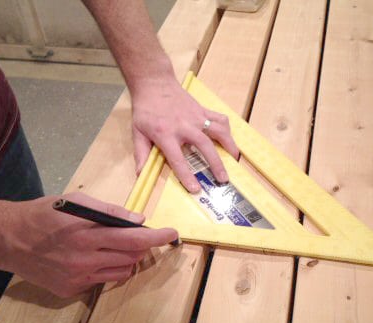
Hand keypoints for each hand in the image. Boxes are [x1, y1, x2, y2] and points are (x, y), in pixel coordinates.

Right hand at [0, 193, 177, 297]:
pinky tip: (90, 258)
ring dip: (127, 257)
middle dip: (142, 244)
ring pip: (123, 271)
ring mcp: (78, 279)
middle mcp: (85, 261)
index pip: (134, 238)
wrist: (8, 239)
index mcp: (87, 235)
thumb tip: (139, 219)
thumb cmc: (44, 214)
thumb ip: (110, 211)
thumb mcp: (76, 201)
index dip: (158, 237)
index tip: (172, 233)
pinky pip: (103, 280)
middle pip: (133, 256)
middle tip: (134, 234)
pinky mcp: (71, 291)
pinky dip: (106, 268)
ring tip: (110, 245)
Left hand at [131, 76, 239, 192]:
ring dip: (229, 145)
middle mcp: (184, 126)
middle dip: (216, 164)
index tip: (196, 188)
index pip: (178, 159)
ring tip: (235, 159)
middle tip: (224, 179)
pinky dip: (227, 128)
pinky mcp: (203, 109)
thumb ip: (141, 154)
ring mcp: (196, 116)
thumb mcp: (137, 132)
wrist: (154, 83)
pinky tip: (228, 138)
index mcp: (166, 135)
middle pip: (205, 146)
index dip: (187, 175)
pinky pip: (220, 118)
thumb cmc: (145, 110)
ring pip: (218, 131)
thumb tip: (140, 175)